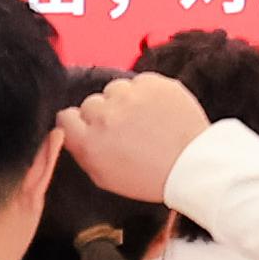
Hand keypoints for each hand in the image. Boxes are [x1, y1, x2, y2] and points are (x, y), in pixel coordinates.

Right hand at [63, 69, 205, 206]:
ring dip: (124, 101)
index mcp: (89, 141)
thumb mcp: (104, 177)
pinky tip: (156, 112)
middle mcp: (105, 115)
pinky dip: (146, 93)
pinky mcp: (152, 83)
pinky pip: (139, 82)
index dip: (78, 123)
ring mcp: (129, 95)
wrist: (193, 165)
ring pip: (115, 89)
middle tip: (123, 129)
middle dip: (103, 114)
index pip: (65, 117)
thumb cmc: (151, 177)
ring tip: (143, 120)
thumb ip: (82, 152)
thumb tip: (69, 134)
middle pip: (90, 103)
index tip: (89, 128)